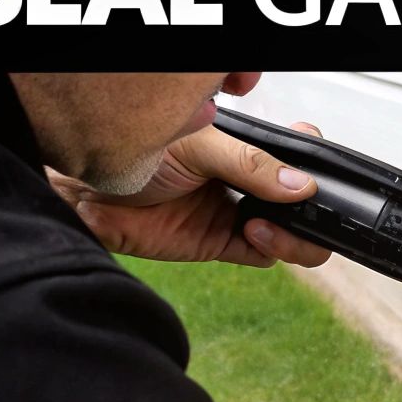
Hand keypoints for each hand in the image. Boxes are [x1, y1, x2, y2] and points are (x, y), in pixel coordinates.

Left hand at [47, 122, 333, 267]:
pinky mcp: (219, 244)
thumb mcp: (201, 147)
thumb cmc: (133, 152)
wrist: (84, 191)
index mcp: (245, 151)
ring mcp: (234, 214)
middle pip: (300, 206)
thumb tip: (301, 186)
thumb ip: (252, 166)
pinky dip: (269, 249)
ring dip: (293, 234)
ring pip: (289, 234)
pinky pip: (262, 255)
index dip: (314, 169)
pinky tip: (253, 234)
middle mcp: (245, 183)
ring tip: (268, 223)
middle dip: (312, 210)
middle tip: (302, 207)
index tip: (318, 176)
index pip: (296, 160)